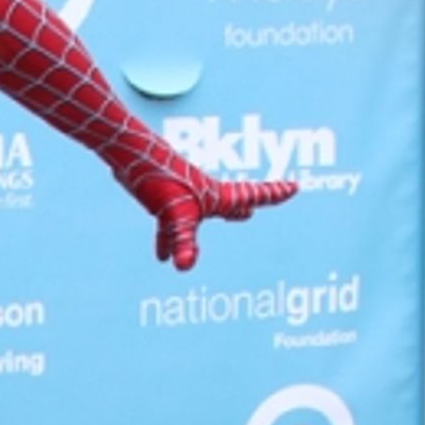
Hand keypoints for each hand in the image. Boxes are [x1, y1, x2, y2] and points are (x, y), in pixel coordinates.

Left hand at [129, 169, 297, 271]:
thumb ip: (183, 242)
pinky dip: (169, 242)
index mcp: (214, 196)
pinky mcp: (164, 201)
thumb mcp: (175, 216)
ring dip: (218, 223)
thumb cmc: (158, 180)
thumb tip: (184, 267)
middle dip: (253, 201)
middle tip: (273, 197)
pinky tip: (162, 257)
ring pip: (203, 216)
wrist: (130, 157)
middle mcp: (203, 195)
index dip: (273, 194)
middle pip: (234, 201)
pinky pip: (172, 227)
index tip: (294, 187)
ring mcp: (184, 197)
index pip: (252, 195)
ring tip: (243, 218)